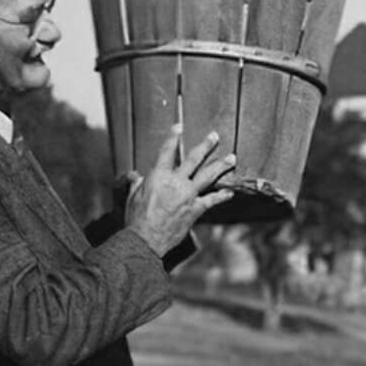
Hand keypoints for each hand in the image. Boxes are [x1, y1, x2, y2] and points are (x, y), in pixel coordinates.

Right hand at [121, 126, 236, 253]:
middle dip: (206, 146)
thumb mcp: (133, 196)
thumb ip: (137, 183)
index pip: (167, 151)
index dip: (173, 137)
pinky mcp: (195, 209)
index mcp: (158, 176)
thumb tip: (136, 176)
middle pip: (194, 159)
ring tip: (232, 158)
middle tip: (215, 136)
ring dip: (221, 165)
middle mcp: (176, 182)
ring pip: (208, 176)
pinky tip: (230, 192)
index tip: (179, 126)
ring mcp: (188, 195)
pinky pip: (212, 200)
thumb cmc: (137, 218)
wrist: (146, 239)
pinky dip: (222, 196)